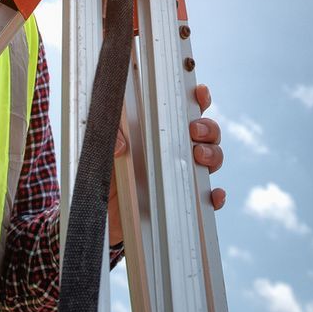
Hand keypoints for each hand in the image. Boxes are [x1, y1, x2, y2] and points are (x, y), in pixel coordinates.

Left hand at [108, 83, 226, 245]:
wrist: (96, 218)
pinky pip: (207, 200)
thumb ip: (108, 139)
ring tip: (199, 156)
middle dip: (208, 127)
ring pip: (212, 160)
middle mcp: (172, 151)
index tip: (200, 93)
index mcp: (155, 131)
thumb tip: (122, 145)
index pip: (183, 110)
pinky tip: (213, 195)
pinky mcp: (182, 204)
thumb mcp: (99, 151)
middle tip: (194, 131)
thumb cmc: (101, 177)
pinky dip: (215, 196)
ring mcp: (180, 177)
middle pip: (206, 133)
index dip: (198, 99)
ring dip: (213, 154)